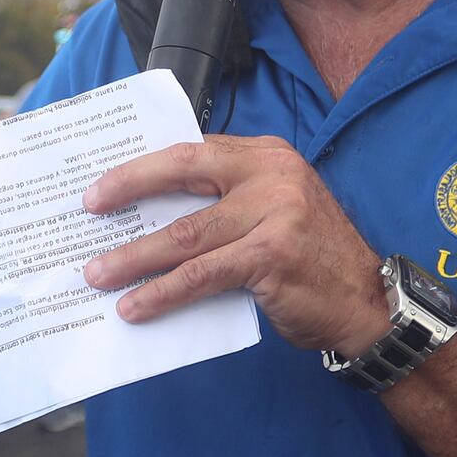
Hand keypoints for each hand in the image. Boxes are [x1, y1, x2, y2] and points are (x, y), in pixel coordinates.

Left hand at [79, 134, 386, 353]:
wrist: (368, 303)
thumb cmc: (312, 262)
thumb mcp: (274, 213)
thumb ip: (227, 205)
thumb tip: (152, 219)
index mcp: (267, 156)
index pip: (193, 150)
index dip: (143, 165)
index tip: (104, 181)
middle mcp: (272, 175)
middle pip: (182, 172)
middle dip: (128, 186)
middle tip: (89, 207)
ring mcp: (275, 213)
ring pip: (185, 233)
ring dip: (134, 257)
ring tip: (98, 273)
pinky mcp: (271, 256)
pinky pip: (201, 275)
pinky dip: (162, 292)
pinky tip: (136, 305)